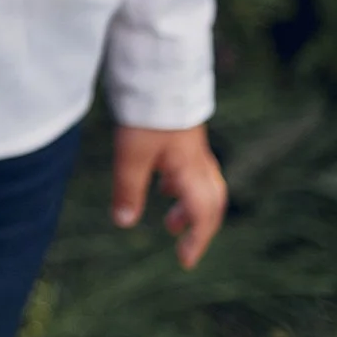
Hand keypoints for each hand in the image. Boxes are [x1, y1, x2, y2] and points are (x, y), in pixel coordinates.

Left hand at [111, 123, 227, 269]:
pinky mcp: (184, 136)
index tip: (185, 262)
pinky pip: (193, 169)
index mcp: (191, 171)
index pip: (204, 215)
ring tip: (171, 221)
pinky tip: (163, 185)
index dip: (197, 241)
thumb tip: (124, 222)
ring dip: (189, 206)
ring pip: (202, 185)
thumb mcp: (130, 155)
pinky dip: (182, 186)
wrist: (157, 74)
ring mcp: (194, 148)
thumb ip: (128, 189)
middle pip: (212, 202)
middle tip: (183, 245)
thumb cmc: (147, 114)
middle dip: (200, 227)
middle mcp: (198, 161)